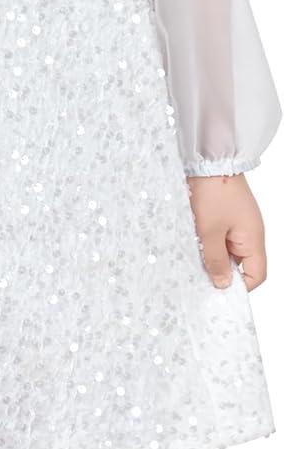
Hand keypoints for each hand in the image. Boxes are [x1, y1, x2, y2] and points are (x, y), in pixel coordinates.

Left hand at [186, 173, 267, 290]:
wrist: (207, 158)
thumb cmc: (212, 191)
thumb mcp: (209, 231)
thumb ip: (216, 260)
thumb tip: (223, 285)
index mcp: (253, 239)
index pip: (256, 275)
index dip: (239, 287)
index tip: (218, 290)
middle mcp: (250, 232)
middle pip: (241, 264)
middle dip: (222, 270)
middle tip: (200, 274)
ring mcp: (238, 222)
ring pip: (227, 250)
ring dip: (212, 254)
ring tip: (194, 255)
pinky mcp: (225, 213)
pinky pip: (220, 236)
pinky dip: (208, 241)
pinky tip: (193, 240)